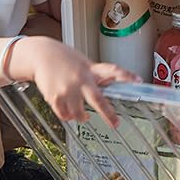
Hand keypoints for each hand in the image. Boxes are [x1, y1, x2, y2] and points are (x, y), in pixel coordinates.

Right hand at [9, 36, 138, 126]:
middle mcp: (80, 79)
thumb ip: (95, 75)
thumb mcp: (83, 63)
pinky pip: (65, 115)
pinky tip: (67, 109)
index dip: (126, 75)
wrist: (41, 54)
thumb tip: (110, 86)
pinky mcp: (55, 97)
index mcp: (90, 69)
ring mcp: (67, 89)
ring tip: (82, 115)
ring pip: (79, 114)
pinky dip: (67, 115)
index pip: (112, 70)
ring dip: (82, 117)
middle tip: (115, 124)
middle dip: (108, 114)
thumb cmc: (65, 59)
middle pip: (97, 99)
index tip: (139, 80)